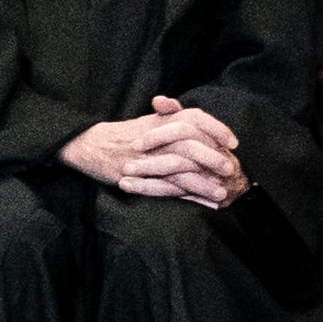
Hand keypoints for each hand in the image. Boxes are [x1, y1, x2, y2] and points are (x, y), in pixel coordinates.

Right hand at [61, 96, 246, 206]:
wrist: (89, 144)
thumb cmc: (120, 134)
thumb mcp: (147, 121)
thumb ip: (170, 118)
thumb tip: (193, 117)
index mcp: (161, 120)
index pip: (195, 117)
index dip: (216, 128)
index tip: (233, 142)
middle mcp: (156, 136)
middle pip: (191, 143)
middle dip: (213, 158)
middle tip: (230, 169)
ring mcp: (148, 157)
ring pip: (182, 168)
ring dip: (204, 182)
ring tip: (222, 194)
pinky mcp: (141, 176)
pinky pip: (169, 188)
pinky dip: (189, 197)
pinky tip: (204, 204)